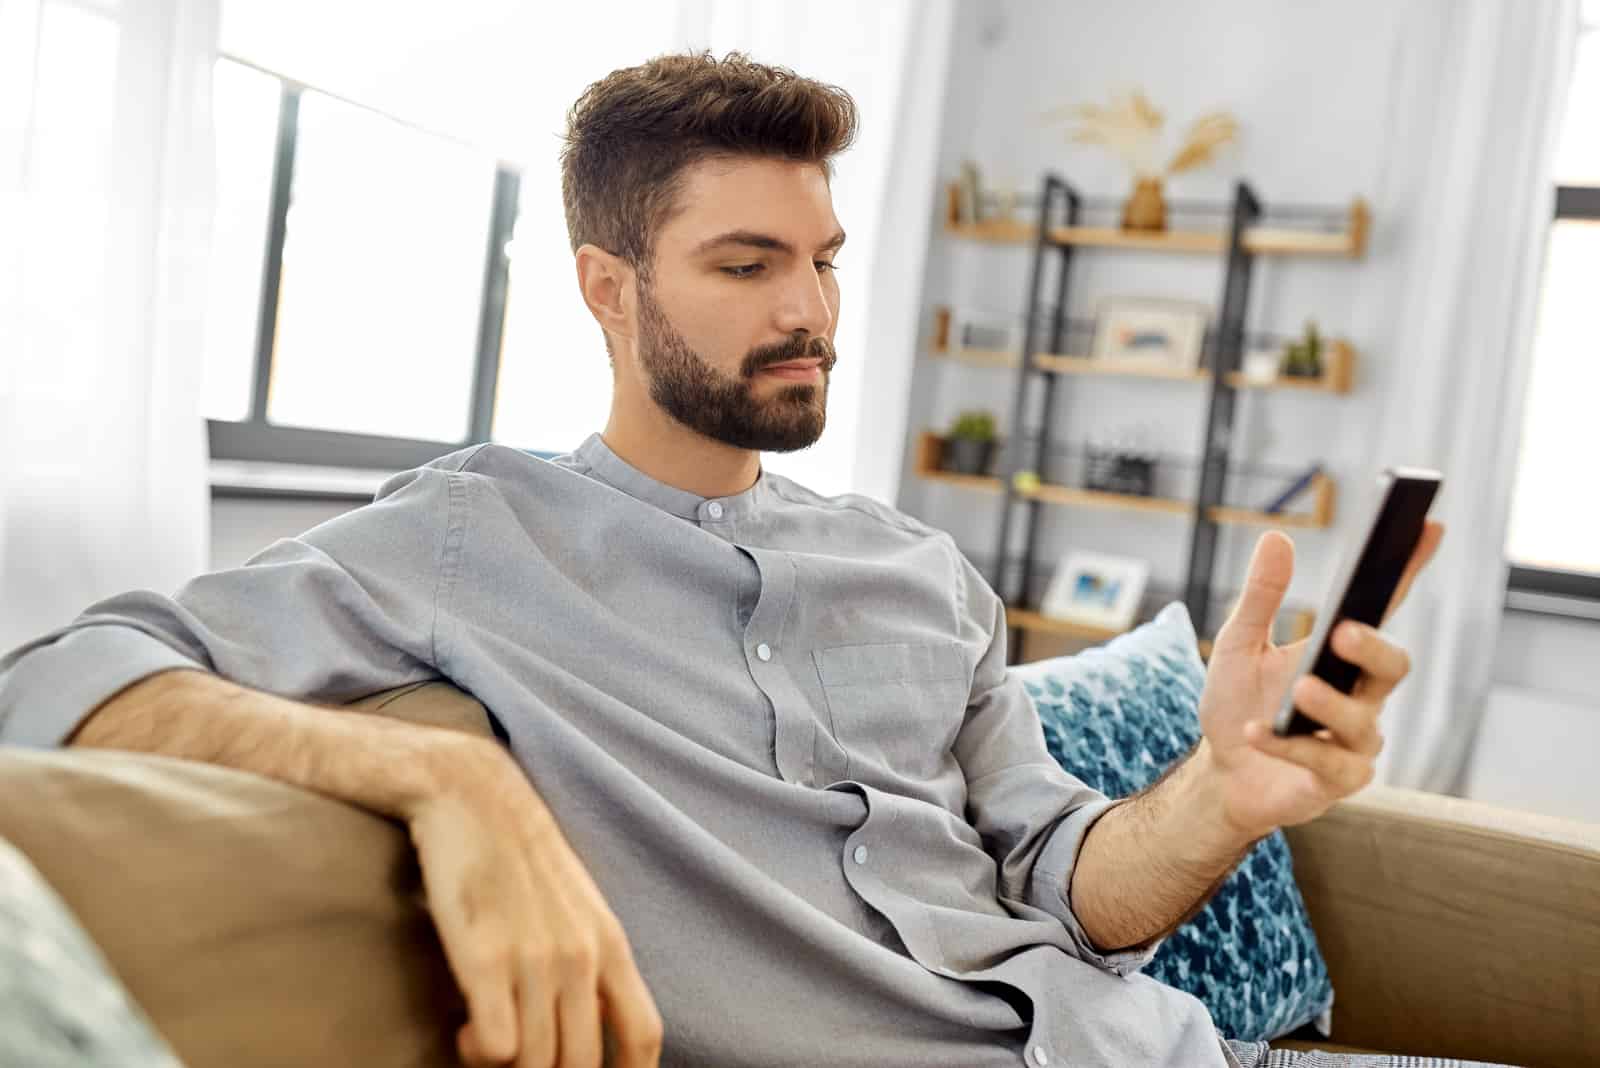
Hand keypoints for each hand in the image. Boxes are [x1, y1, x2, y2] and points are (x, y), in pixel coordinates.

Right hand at [403, 734, 662, 1067]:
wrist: (472, 795)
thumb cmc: (521, 857)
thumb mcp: (579, 905)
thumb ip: (593, 962)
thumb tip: (597, 1025)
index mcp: (610, 944)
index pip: (643, 1035)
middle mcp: (580, 956)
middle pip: (581, 1065)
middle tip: (518, 1065)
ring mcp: (534, 959)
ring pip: (535, 1064)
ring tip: (483, 1044)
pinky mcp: (483, 958)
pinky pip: (497, 1047)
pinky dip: (479, 1054)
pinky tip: (465, 1028)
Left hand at [1195, 520, 1445, 841]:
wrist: (1222, 773)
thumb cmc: (1239, 704)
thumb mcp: (1238, 644)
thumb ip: (1261, 597)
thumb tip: (1276, 537)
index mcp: (1343, 655)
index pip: (1384, 607)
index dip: (1409, 569)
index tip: (1427, 526)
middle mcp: (1362, 695)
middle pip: (1393, 667)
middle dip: (1373, 647)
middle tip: (1342, 631)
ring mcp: (1355, 741)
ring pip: (1364, 723)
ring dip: (1330, 706)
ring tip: (1300, 692)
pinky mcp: (1337, 781)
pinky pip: (1324, 764)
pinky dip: (1289, 746)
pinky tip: (1257, 732)